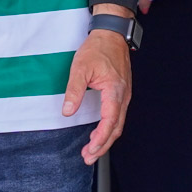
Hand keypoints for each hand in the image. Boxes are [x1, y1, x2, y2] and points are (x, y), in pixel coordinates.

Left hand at [64, 12, 131, 164]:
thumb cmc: (97, 49)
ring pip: (118, 124)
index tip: (90, 150)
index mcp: (115, 90)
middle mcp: (123, 95)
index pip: (109, 121)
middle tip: (88, 157)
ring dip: (105, 139)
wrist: (111, 34)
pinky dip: (108, 129)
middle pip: (116, 128)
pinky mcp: (121, 93)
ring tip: (91, 151)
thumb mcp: (80, 68)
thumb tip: (67, 111)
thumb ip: (74, 91)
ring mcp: (124, 95)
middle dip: (103, 146)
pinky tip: (98, 134)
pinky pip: (117, 116)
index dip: (100, 139)